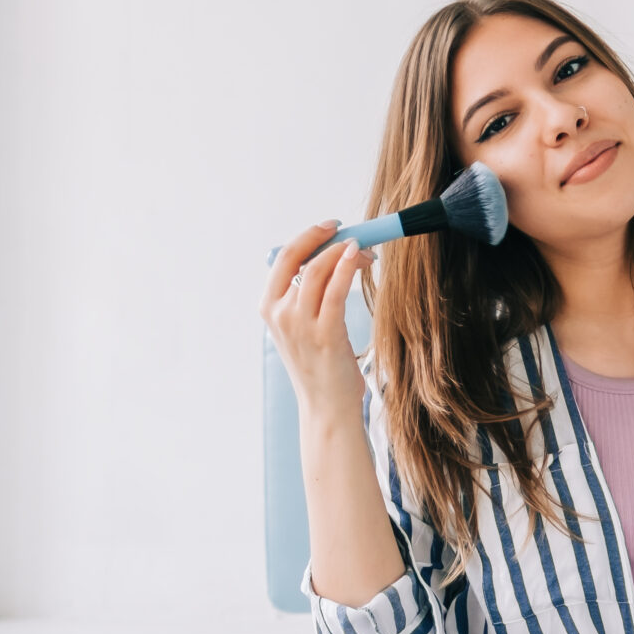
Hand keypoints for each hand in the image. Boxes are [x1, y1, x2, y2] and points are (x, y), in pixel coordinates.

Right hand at [260, 222, 373, 425]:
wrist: (326, 407)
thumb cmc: (320, 366)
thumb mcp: (302, 327)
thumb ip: (307, 296)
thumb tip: (330, 259)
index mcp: (269, 307)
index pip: (284, 257)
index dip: (308, 236)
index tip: (330, 227)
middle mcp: (280, 313)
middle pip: (300, 258)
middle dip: (326, 238)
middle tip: (349, 232)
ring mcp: (300, 324)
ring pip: (318, 270)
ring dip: (344, 253)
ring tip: (364, 251)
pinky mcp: (325, 334)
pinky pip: (335, 291)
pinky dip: (347, 267)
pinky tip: (359, 257)